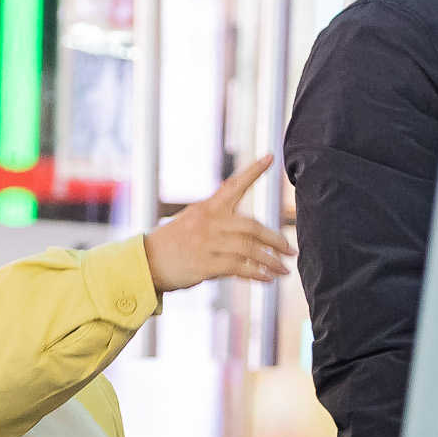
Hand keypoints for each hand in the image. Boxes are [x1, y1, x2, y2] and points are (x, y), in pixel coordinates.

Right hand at [143, 156, 295, 292]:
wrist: (146, 263)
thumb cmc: (172, 243)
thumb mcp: (191, 220)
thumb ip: (216, 214)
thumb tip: (237, 201)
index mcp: (207, 208)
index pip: (233, 185)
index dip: (253, 171)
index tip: (270, 157)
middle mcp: (209, 222)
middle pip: (252, 227)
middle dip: (276, 240)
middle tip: (291, 250)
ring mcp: (207, 243)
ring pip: (250, 250)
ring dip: (271, 261)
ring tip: (284, 270)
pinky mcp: (205, 264)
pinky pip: (240, 268)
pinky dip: (258, 274)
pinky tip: (268, 279)